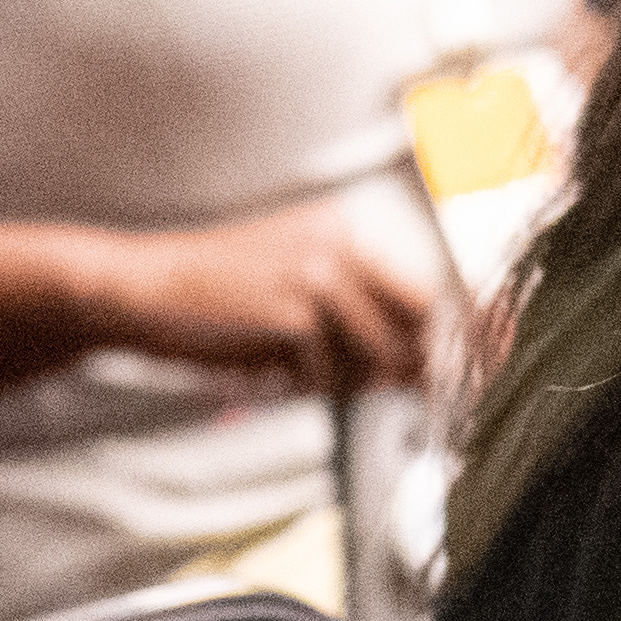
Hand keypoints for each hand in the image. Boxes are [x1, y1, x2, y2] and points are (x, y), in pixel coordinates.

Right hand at [79, 204, 442, 400]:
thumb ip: (362, 323)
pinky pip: (326, 376)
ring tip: (283, 361)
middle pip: (422, 322)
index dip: (461, 335)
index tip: (479, 368)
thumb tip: (425, 368)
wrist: (141, 288)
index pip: (431, 287)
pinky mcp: (296, 313)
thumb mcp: (296, 297)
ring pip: (375, 358)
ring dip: (337, 378)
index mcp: (348, 229)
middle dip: (418, 365)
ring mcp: (321, 274)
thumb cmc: (216, 301)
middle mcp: (343, 242)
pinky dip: (296, 384)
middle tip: (407, 391)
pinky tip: (258, 361)